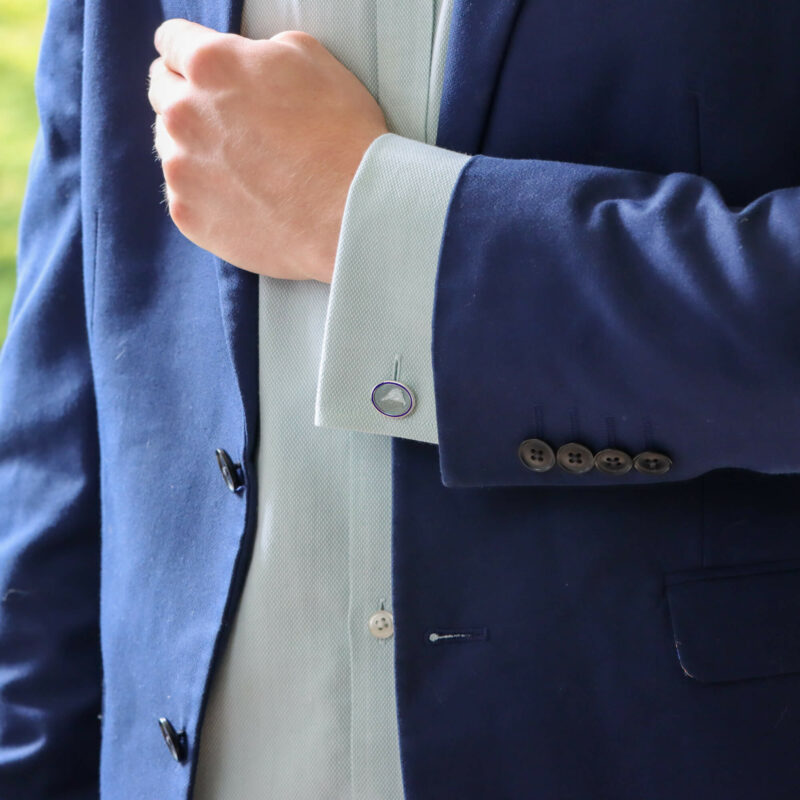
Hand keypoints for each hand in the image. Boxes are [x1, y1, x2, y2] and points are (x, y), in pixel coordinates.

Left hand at [147, 19, 388, 282]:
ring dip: (195, 148)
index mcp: (209, 65)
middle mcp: (183, 114)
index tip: (202, 69)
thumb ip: (257, 50)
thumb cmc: (342, 136)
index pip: (169, 42)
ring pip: (170, 146)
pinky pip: (183, 195)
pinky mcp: (188, 216)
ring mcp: (181, 170)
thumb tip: (243, 61)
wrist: (352, 214)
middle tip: (228, 120)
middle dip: (189, 97)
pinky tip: (244, 197)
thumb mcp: (309, 58)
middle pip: (162, 92)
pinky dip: (206, 194)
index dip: (188, 52)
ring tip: (243, 165)